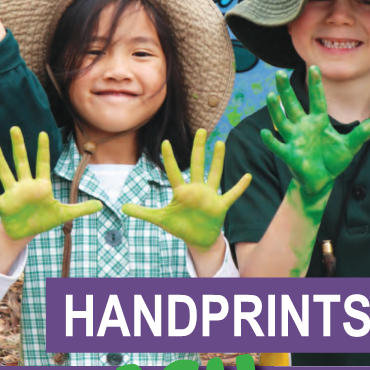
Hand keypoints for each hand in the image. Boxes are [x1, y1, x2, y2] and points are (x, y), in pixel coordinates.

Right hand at [0, 128, 102, 240]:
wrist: (25, 232)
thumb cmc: (43, 220)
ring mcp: (13, 194)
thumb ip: (81, 209)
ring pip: (5, 173)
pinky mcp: (4, 205)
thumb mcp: (64, 215)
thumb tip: (101, 205)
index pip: (42, 164)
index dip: (43, 150)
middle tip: (15, 128)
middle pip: (21, 162)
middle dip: (19, 146)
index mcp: (40, 185)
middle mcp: (25, 185)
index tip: (42, 134)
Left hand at [121, 128, 250, 248]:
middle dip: (199, 148)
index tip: (166, 142)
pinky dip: (240, 187)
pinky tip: (247, 176)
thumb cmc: (180, 226)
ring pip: (215, 174)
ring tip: (221, 143)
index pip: (174, 171)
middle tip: (201, 130)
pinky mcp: (220, 206)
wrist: (198, 240)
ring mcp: (210, 196)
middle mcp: (196, 189)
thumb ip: (143, 212)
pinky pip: (232, 195)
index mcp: (181, 192)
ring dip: (218, 160)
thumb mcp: (160, 220)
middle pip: (197, 165)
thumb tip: (123, 208)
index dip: (169, 158)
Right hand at [261, 66, 369, 203]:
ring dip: (276, 109)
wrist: (322, 180)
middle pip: (293, 105)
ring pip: (282, 121)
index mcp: (319, 122)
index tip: (314, 67)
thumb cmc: (333, 160)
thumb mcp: (350, 146)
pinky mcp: (290, 154)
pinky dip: (271, 141)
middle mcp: (304, 127)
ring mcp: (295, 140)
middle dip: (286, 90)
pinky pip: (278, 146)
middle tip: (280, 73)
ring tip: (270, 95)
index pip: (317, 100)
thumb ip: (361, 134)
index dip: (316, 84)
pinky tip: (265, 132)